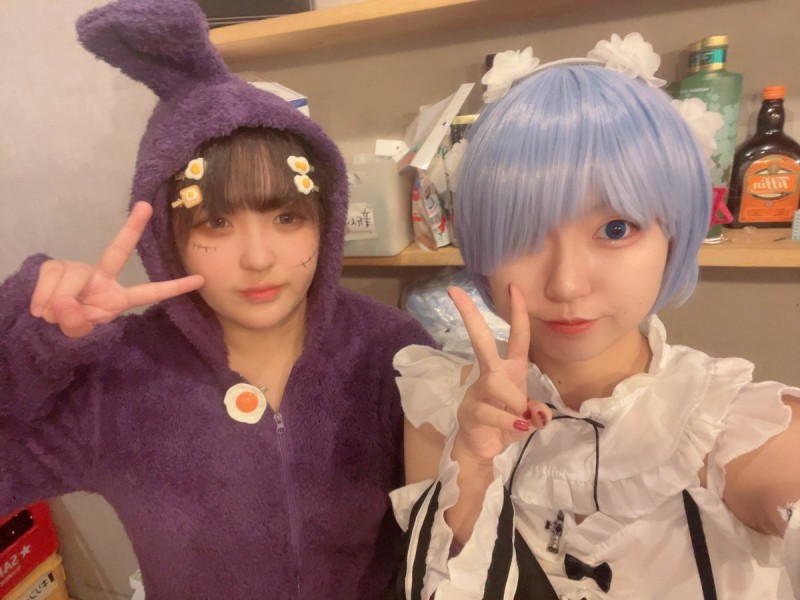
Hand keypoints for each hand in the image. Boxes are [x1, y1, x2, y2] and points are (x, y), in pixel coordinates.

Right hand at [29, 201, 203, 337]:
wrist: (40, 323)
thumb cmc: (68, 326)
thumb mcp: (79, 335)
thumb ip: (77, 323)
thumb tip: (65, 302)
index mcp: (117, 298)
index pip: (149, 293)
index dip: (173, 288)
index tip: (200, 280)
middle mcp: (102, 277)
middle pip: (117, 251)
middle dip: (132, 228)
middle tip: (146, 206)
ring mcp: (79, 269)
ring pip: (71, 277)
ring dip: (57, 301)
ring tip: (50, 315)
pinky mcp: (55, 266)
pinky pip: (50, 277)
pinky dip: (42, 296)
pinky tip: (41, 308)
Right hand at [448, 285, 550, 465]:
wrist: (483, 449)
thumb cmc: (506, 424)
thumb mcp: (528, 416)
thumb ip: (537, 412)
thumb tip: (536, 414)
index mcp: (509, 369)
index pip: (517, 336)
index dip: (518, 312)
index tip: (513, 287)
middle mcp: (491, 374)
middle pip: (482, 340)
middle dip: (470, 315)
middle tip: (455, 291)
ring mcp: (477, 391)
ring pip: (495, 381)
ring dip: (515, 401)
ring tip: (521, 419)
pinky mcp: (470, 410)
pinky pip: (494, 410)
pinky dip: (510, 421)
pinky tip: (517, 429)